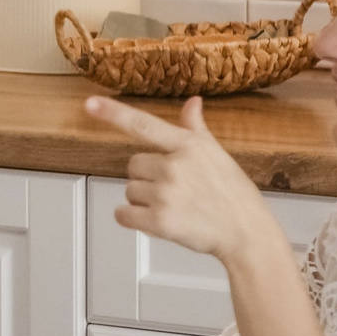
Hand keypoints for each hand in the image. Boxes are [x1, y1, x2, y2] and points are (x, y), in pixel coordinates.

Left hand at [85, 96, 283, 262]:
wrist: (246, 232)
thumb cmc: (233, 194)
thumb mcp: (217, 154)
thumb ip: (195, 129)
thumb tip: (193, 103)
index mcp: (187, 146)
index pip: (144, 125)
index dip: (114, 113)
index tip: (90, 103)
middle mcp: (174, 166)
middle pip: (133, 165)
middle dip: (147, 177)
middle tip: (175, 189)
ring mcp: (165, 194)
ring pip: (130, 190)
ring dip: (143, 199)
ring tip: (173, 205)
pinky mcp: (159, 221)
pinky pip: (123, 214)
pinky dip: (132, 218)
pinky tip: (155, 219)